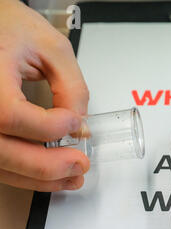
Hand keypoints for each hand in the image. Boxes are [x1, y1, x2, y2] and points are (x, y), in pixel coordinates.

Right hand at [0, 0, 88, 190]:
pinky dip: (26, 173)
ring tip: (72, 176)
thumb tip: (80, 125)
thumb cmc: (10, 27)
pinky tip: (51, 174)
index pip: (10, 113)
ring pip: (0, 163)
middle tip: (79, 164)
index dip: (48, 126)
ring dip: (39, 177)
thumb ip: (71, 87)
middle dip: (47, 165)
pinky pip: (0, 161)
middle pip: (2, 149)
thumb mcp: (50, 48)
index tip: (73, 123)